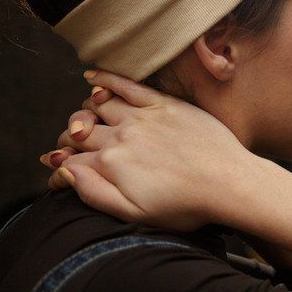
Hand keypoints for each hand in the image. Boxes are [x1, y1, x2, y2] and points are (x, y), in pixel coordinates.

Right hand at [43, 70, 254, 230]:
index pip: (70, 162)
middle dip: (69, 141)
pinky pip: (128, 85)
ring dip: (85, 113)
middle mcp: (121, 136)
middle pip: (80, 132)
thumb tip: (64, 173)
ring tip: (86, 121)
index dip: (61, 171)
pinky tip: (93, 78)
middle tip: (71, 148)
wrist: (230, 183)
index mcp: (111, 165)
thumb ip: (94, 194)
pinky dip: (106, 79)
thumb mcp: (135, 214)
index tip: (61, 176)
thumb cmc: (187, 205)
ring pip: (98, 106)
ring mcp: (143, 117)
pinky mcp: (165, 104)